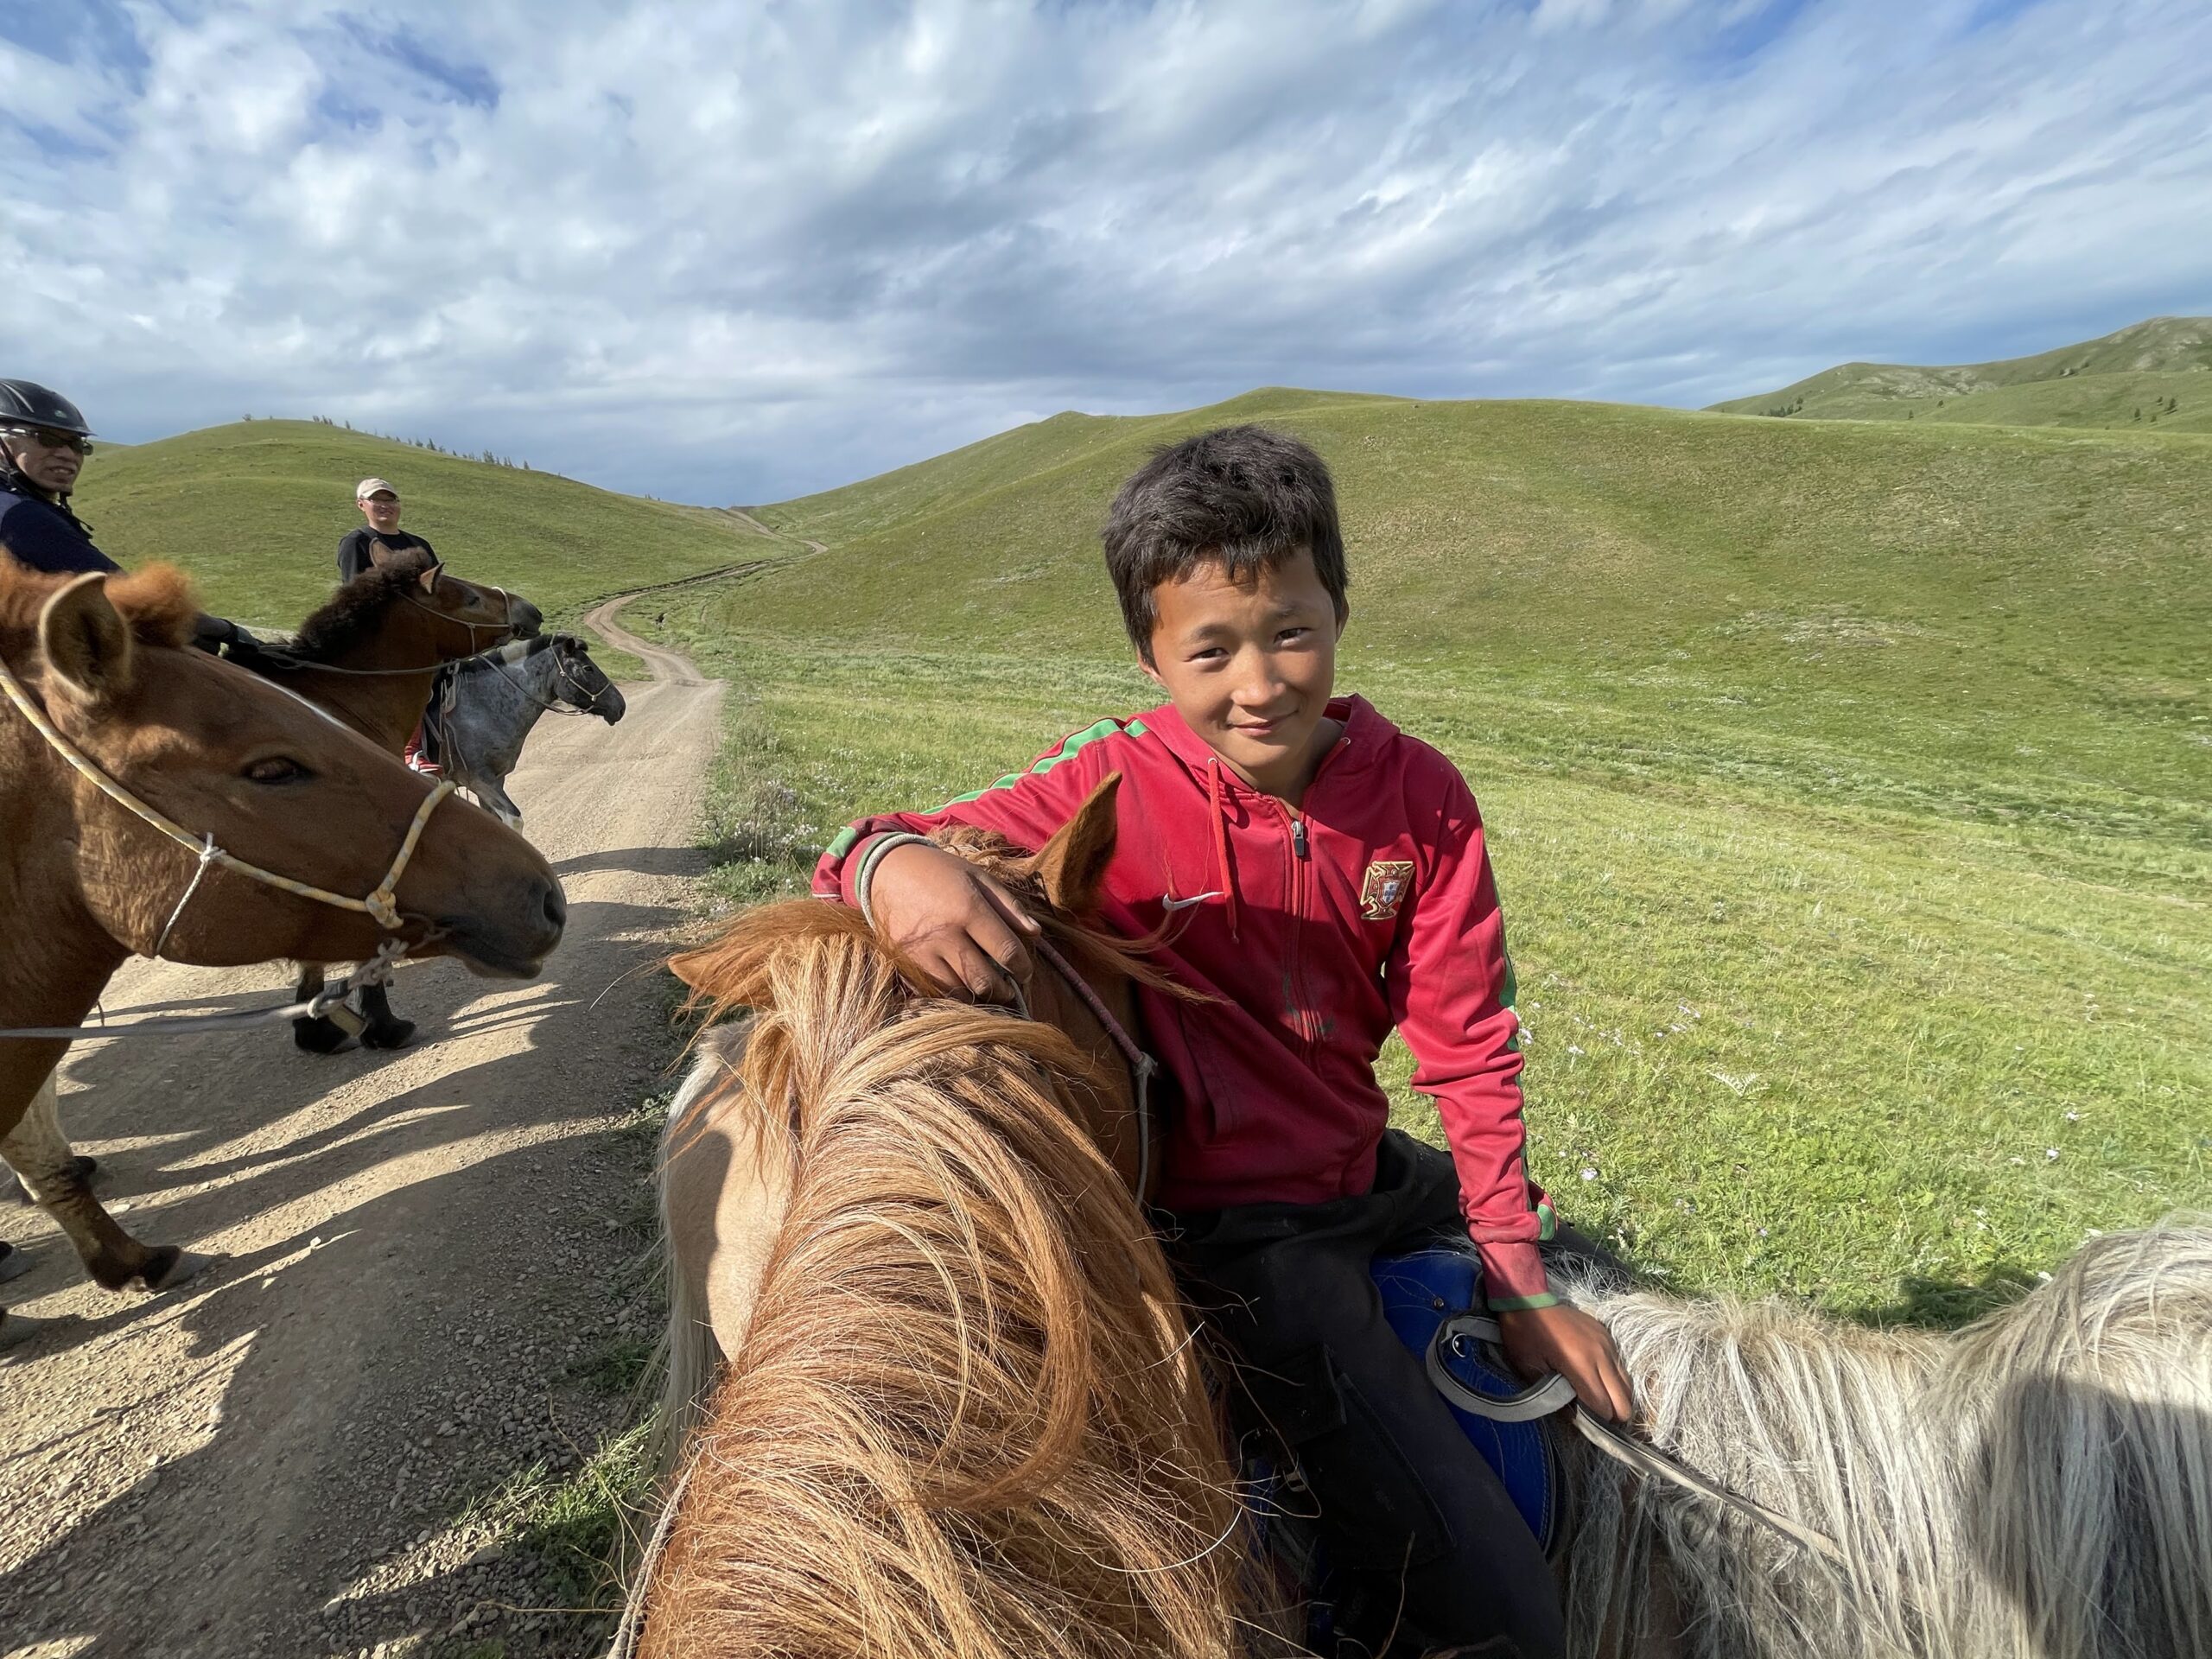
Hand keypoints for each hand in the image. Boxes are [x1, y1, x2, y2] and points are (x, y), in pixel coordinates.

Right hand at [869, 841, 1039, 1002]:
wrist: (887, 870)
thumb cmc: (939, 871)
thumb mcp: (979, 877)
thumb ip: (1009, 906)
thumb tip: (1035, 933)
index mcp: (969, 909)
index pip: (1007, 951)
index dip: (1022, 968)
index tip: (1025, 972)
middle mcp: (946, 934)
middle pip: (984, 980)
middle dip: (1003, 990)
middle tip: (1009, 988)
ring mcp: (923, 951)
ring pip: (959, 992)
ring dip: (978, 995)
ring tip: (987, 989)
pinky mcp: (905, 961)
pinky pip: (933, 991)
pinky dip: (951, 993)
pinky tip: (961, 985)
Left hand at [1497, 1301, 1634, 1422]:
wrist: (1527, 1298)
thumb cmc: (1524, 1335)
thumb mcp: (1530, 1369)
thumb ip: (1554, 1396)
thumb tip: (1574, 1418)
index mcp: (1581, 1365)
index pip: (1603, 1407)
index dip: (1595, 1422)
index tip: (1583, 1424)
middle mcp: (1601, 1355)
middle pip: (1623, 1401)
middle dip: (1612, 1415)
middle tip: (1593, 1417)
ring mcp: (1607, 1344)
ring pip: (1627, 1385)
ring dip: (1616, 1398)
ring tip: (1598, 1402)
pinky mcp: (1607, 1335)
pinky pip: (1620, 1366)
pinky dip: (1614, 1379)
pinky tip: (1597, 1380)